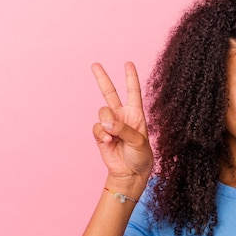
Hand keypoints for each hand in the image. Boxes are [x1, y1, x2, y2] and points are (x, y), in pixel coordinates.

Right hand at [91, 62, 152, 183]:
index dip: (131, 78)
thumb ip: (123, 129)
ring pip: (102, 112)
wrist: (130, 173)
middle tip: (94, 64)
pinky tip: (107, 142)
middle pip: (110, 93)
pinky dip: (101, 134)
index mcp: (136, 114)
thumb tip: (105, 123)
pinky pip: (96, 127)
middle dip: (102, 78)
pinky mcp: (100, 135)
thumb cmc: (141, 156)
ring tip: (113, 136)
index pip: (133, 92)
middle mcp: (122, 116)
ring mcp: (110, 125)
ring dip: (107, 123)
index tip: (128, 63)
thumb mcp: (139, 141)